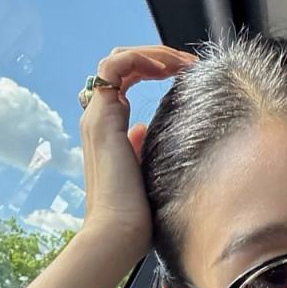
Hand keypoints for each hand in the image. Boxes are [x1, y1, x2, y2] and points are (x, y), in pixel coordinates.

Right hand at [79, 44, 196, 257]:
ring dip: (151, 54)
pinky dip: (140, 59)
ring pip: (117, 60)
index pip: (124, 82)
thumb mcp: (147, 174)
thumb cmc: (136, 217)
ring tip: (181, 63)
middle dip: (155, 57)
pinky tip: (167, 70)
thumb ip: (143, 149)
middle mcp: (99, 120)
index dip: (153, 70)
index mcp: (109, 131)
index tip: (187, 75)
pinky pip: (113, 68)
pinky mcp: (102, 119)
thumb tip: (143, 129)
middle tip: (188, 64)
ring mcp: (98, 117)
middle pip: (119, 65)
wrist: (117, 234)